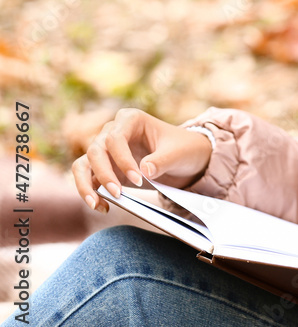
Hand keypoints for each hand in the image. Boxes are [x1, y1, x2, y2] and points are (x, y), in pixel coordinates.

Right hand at [71, 108, 213, 212]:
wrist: (186, 159)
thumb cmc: (183, 149)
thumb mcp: (179, 153)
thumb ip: (162, 160)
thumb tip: (144, 170)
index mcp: (131, 119)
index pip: (115, 138)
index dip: (122, 160)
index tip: (139, 180)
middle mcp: (113, 131)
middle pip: (95, 151)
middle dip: (104, 174)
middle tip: (118, 195)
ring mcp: (106, 150)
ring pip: (83, 165)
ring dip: (86, 185)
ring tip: (97, 204)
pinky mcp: (104, 168)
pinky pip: (88, 179)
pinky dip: (90, 193)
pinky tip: (102, 207)